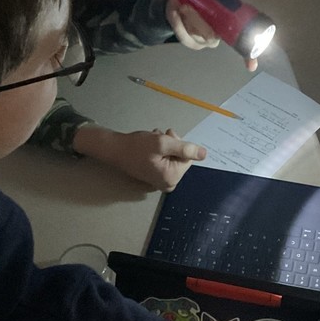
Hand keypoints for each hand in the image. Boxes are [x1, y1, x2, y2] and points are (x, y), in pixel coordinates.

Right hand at [73, 125, 205, 190]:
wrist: (115, 148)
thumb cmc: (136, 146)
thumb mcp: (163, 143)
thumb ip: (185, 149)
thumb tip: (204, 154)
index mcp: (171, 178)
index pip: (188, 157)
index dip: (178, 144)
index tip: (166, 136)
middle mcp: (168, 183)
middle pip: (182, 158)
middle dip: (173, 144)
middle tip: (159, 136)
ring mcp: (161, 181)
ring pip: (174, 157)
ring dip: (166, 145)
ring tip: (153, 140)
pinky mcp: (156, 176)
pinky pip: (166, 160)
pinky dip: (161, 150)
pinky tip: (151, 145)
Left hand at [165, 0, 257, 71]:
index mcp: (231, 24)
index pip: (246, 45)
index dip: (250, 57)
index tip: (251, 66)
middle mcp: (219, 35)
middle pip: (212, 36)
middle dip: (199, 21)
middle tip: (187, 5)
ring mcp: (202, 40)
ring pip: (196, 35)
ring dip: (185, 19)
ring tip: (178, 3)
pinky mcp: (188, 41)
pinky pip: (183, 35)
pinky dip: (176, 22)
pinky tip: (173, 11)